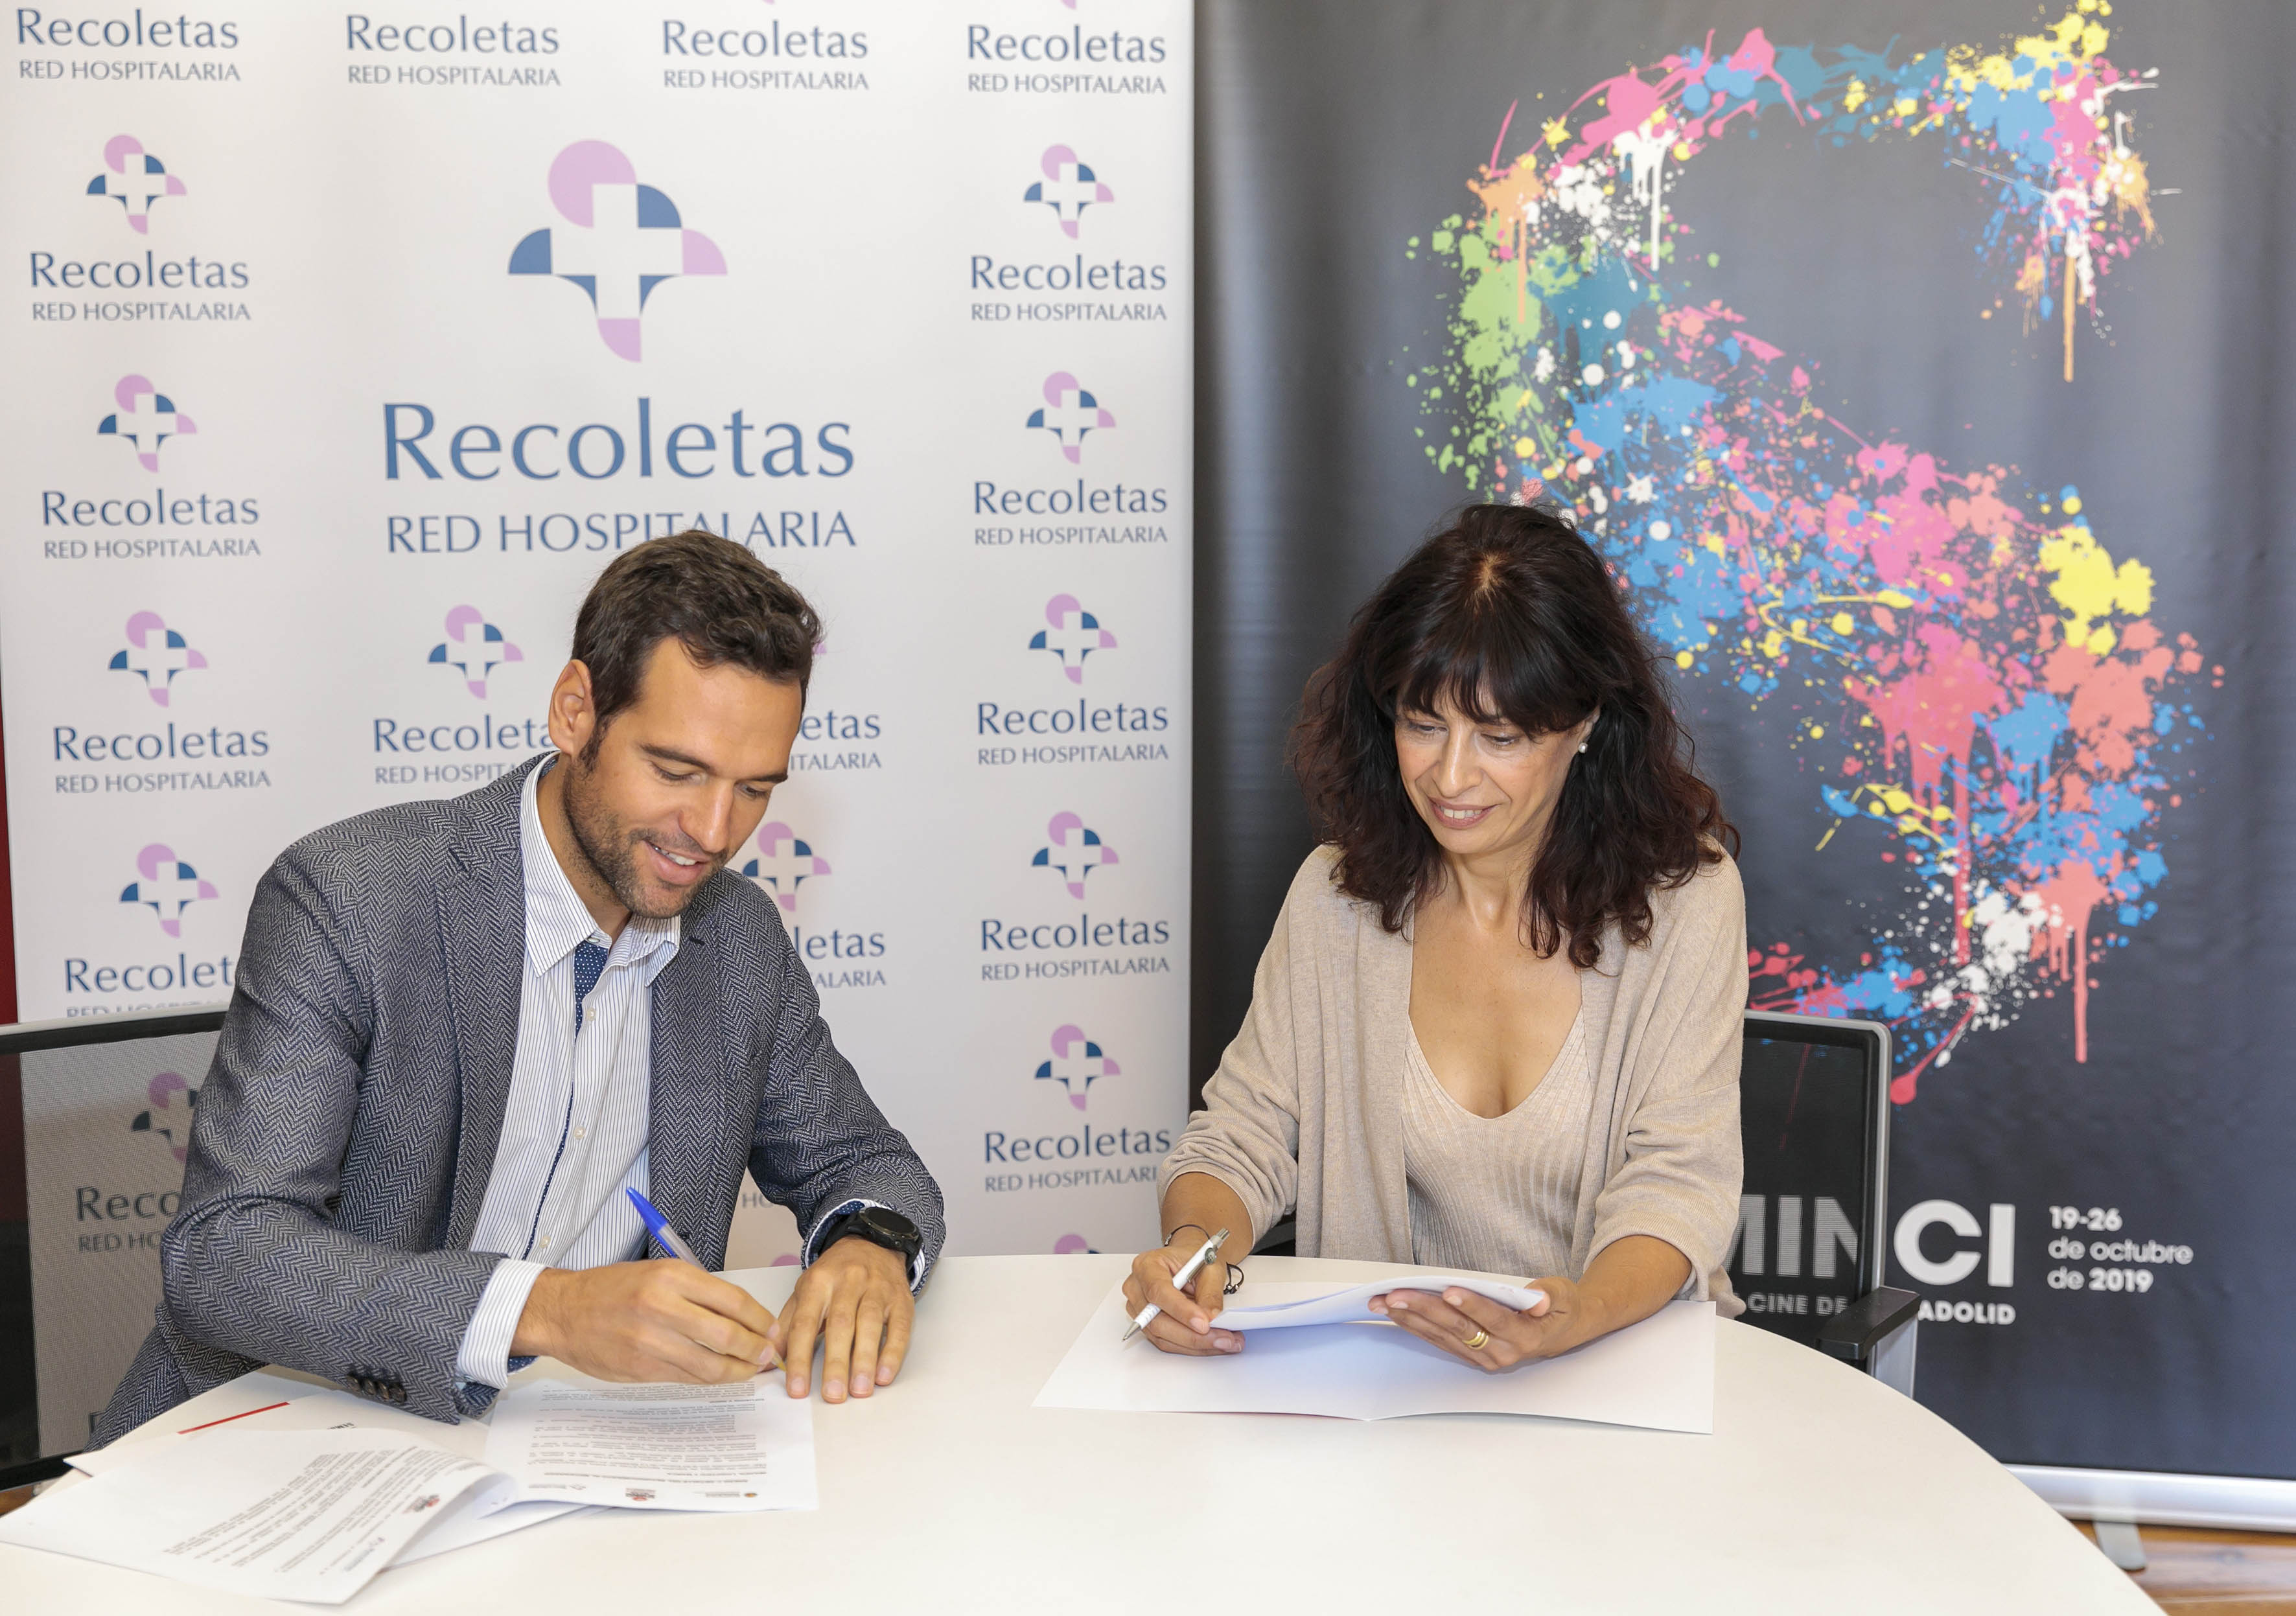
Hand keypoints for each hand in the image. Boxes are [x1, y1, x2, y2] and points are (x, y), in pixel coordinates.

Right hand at [513, 1261, 779, 1383]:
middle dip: (756, 1349)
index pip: (732, 1300)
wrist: (564, 1311)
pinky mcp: (641, 1369)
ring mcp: (650, 1341)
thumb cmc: (612, 1289)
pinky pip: (687, 1378)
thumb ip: (698, 1293)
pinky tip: (721, 1376)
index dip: (760, 1319)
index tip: (773, 1329)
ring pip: (709, 1364)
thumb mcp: (658, 1273)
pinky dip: (709, 1379)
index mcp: (670, 1277)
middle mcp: (661, 1307)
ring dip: (738, 1371)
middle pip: (727, 1335)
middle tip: (768, 1355)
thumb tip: (743, 1317)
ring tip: (751, 1370)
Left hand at [766, 1237, 914, 1402]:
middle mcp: (848, 1282)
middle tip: (833, 1395)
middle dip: (836, 1363)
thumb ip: (788, 1326)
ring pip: (869, 1325)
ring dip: (864, 1360)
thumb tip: (768, 1360)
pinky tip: (884, 1375)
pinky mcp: (900, 1299)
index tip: (798, 1389)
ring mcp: (877, 1289)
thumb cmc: (835, 1275)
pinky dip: (892, 1352)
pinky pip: (899, 1326)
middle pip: (840, 1325)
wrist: (873, 1243)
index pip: (805, 1323)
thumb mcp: (805, 1292)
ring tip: (859, 1390)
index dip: (800, 1357)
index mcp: (818, 1282)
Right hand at [1121, 1240, 1240, 1355]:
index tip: (1204, 1323)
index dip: (1181, 1310)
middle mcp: (1137, 1288)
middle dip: (1192, 1335)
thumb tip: (1211, 1318)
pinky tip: (1212, 1343)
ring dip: (1195, 1344)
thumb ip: (1210, 1293)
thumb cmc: (1193, 1257)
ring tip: (1224, 1342)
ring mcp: (1139, 1309)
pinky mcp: (1148, 1324)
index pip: (1158, 1291)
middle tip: (1222, 1338)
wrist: (1187, 1260)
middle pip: (1157, 1321)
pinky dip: (1191, 1346)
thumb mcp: (1209, 1267)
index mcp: (1147, 1265)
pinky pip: (1167, 1341)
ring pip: (1162, 1336)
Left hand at [1369, 1276, 1584, 1370]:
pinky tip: (1396, 1313)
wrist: (1563, 1330)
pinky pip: (1440, 1340)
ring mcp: (1484, 1357)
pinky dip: (1416, 1325)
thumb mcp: (1561, 1295)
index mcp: (1525, 1337)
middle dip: (1424, 1310)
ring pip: (1443, 1336)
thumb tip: (1538, 1299)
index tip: (1449, 1290)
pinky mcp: (1471, 1355)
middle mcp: (1501, 1352)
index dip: (1471, 1305)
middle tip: (1396, 1295)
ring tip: (1383, 1303)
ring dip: (1410, 1319)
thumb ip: (1548, 1296)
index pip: (1493, 1319)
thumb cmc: (1559, 1307)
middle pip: (1459, 1329)